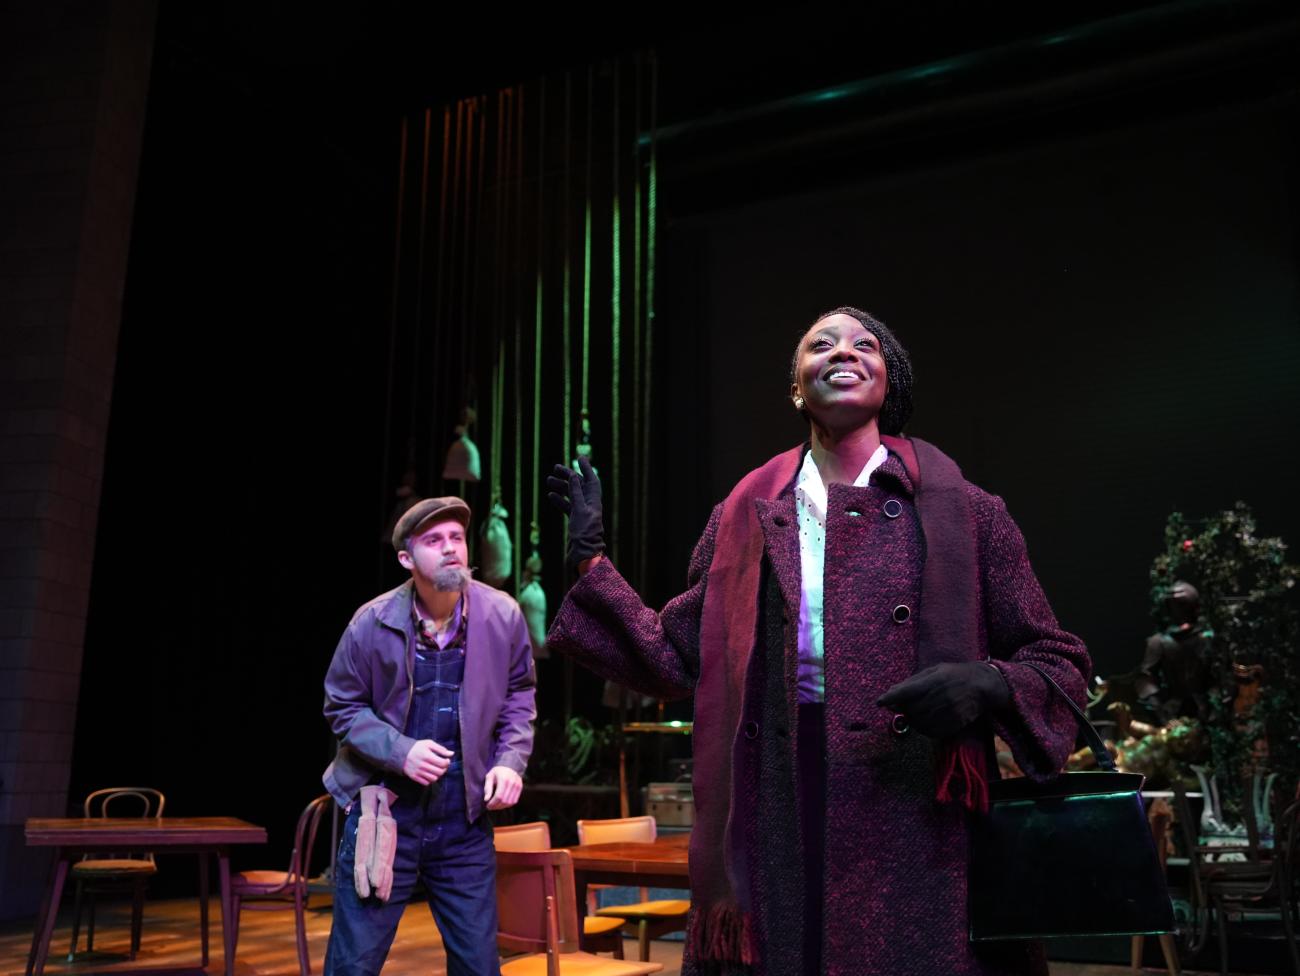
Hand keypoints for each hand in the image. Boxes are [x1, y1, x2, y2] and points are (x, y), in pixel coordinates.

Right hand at [403, 739, 452, 783]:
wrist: (401, 753)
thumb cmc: (417, 747)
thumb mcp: (429, 744)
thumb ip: (441, 749)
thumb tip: (451, 754)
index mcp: (427, 756)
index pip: (442, 763)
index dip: (447, 762)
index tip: (446, 760)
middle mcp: (422, 765)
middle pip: (440, 772)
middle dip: (444, 769)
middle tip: (442, 765)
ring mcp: (418, 772)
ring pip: (434, 779)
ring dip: (438, 775)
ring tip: (437, 769)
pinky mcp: (414, 777)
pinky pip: (426, 783)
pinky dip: (430, 779)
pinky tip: (430, 773)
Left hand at [483, 766, 522, 809]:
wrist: (509, 765)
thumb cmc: (497, 772)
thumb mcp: (489, 777)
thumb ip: (487, 788)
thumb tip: (486, 799)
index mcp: (504, 779)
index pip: (499, 796)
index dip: (493, 803)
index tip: (488, 806)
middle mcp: (512, 782)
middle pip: (504, 800)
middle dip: (496, 806)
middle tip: (490, 807)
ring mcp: (517, 785)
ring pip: (510, 802)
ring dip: (502, 807)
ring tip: (496, 806)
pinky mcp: (520, 788)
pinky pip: (514, 801)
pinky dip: (508, 805)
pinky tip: (502, 803)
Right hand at [546, 455, 604, 569]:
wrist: (583, 554)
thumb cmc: (584, 533)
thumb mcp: (580, 510)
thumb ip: (576, 493)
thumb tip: (574, 476)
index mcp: (594, 501)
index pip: (591, 480)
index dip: (586, 468)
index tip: (579, 457)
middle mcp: (589, 505)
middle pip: (579, 485)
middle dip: (568, 475)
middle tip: (555, 468)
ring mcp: (582, 512)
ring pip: (571, 495)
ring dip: (561, 487)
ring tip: (548, 480)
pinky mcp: (575, 520)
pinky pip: (567, 506)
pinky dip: (559, 500)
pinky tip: (551, 495)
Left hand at [877, 662, 1009, 738]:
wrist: (983, 686)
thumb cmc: (955, 674)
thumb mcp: (935, 670)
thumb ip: (913, 681)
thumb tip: (892, 691)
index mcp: (935, 680)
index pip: (907, 691)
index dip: (891, 697)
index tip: (880, 702)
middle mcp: (941, 697)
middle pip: (911, 708)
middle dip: (901, 708)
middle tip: (897, 704)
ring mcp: (948, 712)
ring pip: (919, 721)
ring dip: (910, 718)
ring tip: (912, 711)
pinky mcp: (953, 724)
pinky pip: (931, 731)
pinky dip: (922, 728)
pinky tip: (922, 720)